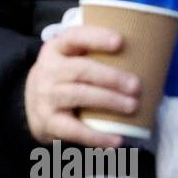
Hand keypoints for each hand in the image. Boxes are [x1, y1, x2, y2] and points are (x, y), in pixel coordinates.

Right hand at [24, 25, 139, 146]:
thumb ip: (94, 54)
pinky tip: (116, 140)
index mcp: (56, 49)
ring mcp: (46, 97)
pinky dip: (97, 137)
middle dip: (110, 77)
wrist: (30, 106)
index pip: (73, 37)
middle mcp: (48, 71)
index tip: (120, 42)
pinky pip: (74, 130)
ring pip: (79, 96)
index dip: (96, 38)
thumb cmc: (64, 78)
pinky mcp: (48, 122)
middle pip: (80, 70)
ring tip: (132, 106)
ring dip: (108, 101)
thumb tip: (146, 58)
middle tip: (136, 85)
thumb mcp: (69, 59)